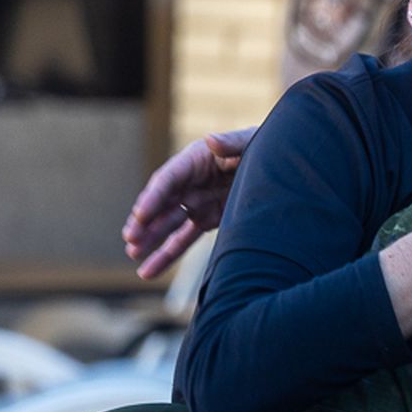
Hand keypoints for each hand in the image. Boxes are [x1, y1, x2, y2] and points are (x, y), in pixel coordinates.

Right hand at [122, 126, 255, 278]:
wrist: (280, 166)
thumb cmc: (263, 147)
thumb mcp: (250, 142)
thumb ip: (232, 142)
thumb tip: (212, 141)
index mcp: (195, 161)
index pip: (168, 180)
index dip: (154, 197)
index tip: (141, 215)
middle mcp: (189, 182)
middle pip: (161, 203)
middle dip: (145, 221)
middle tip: (131, 239)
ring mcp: (196, 202)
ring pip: (167, 225)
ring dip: (150, 240)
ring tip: (133, 254)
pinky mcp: (206, 220)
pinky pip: (183, 239)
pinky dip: (166, 255)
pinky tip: (148, 270)